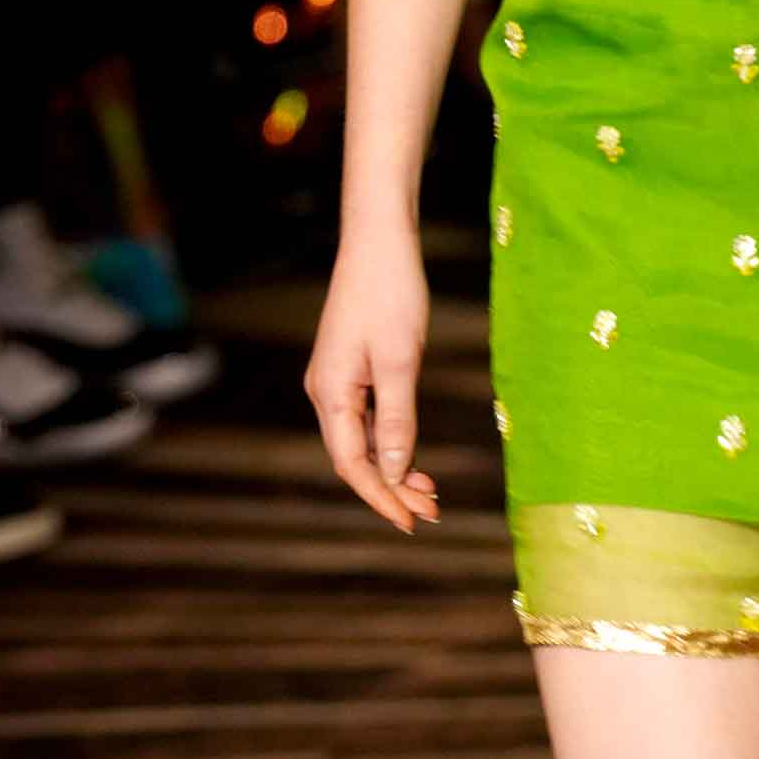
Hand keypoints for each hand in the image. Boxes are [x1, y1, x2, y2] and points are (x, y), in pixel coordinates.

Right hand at [304, 229, 439, 535]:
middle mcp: (325, 391)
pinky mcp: (350, 363)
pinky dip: (389, 437)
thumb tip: (394, 472)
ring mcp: (336, 377)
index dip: (383, 498)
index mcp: (331, 394)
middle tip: (432, 511)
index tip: (413, 523)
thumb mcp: (400, 359)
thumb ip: (396, 418)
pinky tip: (411, 449)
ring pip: (361, 438)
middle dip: (391, 488)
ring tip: (429, 489)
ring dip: (393, 465)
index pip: (353, 465)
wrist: (379, 236)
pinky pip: (366, 415)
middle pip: (355, 457)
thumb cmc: (390, 291)